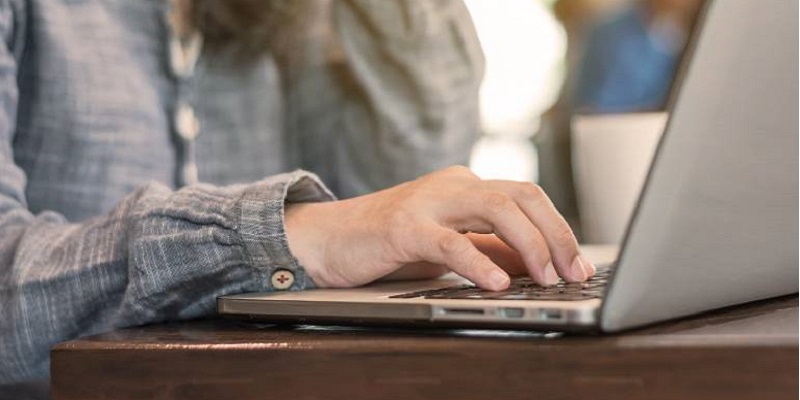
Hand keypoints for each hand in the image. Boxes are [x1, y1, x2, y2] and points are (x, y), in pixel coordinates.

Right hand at [284, 166, 594, 290]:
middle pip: (522, 195)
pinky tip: (497, 283)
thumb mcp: (449, 244)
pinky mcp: (402, 227)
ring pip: (495, 207)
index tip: (579, 266)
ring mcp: (427, 202)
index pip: (527, 197)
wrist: (326, 238)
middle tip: (574, 273)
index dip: (559, 229)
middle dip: (556, 234)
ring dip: (531, 243)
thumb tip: (538, 264)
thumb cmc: (387, 243)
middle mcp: (453, 187)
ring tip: (547, 277)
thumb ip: (490, 247)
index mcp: (466, 188)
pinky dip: (478, 262)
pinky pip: (449, 241)